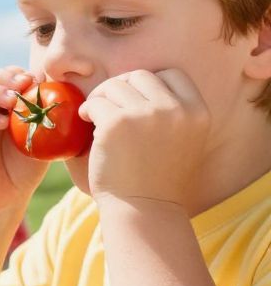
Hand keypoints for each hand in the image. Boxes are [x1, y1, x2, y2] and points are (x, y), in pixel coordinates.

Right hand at [0, 67, 48, 215]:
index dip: (14, 73)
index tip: (35, 80)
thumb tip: (48, 80)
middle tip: (24, 85)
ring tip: (14, 102)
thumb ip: (40, 109)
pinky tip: (2, 123)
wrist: (4, 200)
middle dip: (4, 77)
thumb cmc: (23, 169)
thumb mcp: (38, 134)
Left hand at [79, 69, 209, 207]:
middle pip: (140, 76)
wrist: (143, 210)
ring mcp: (147, 114)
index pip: (172, 75)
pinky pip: (96, 103)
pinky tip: (86, 123)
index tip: (133, 100)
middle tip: (107, 107)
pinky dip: (88, 110)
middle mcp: (176, 109)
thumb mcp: (181, 141)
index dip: (149, 84)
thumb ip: (171, 113)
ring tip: (96, 117)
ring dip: (101, 98)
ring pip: (115, 86)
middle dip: (120, 88)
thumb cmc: (156, 180)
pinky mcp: (117, 122)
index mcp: (198, 112)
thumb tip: (137, 83)